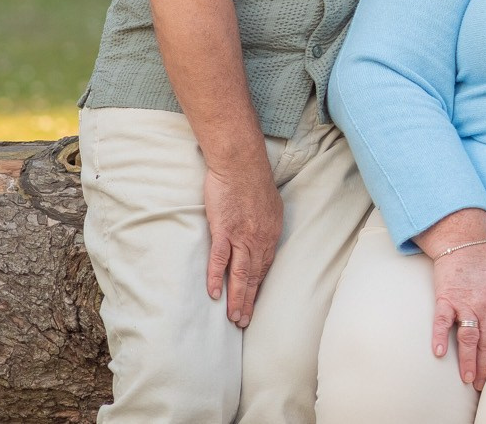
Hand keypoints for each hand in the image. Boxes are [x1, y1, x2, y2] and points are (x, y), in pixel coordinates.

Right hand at [202, 162, 281, 327]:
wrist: (241, 164)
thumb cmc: (253, 181)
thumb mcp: (270, 206)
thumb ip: (266, 224)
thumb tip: (262, 236)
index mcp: (271, 234)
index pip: (265, 267)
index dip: (259, 288)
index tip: (254, 304)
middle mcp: (259, 239)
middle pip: (254, 276)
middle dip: (249, 301)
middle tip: (244, 322)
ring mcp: (241, 236)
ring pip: (239, 274)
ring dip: (237, 298)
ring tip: (234, 317)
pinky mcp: (223, 231)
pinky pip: (220, 260)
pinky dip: (217, 279)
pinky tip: (214, 295)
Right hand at [431, 243, 485, 388]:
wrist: (466, 239)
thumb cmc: (484, 261)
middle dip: (483, 366)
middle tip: (480, 384)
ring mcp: (466, 303)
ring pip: (468, 337)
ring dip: (468, 360)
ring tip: (467, 378)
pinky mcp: (447, 297)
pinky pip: (442, 322)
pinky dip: (440, 338)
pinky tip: (438, 353)